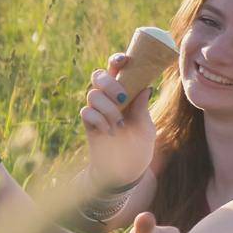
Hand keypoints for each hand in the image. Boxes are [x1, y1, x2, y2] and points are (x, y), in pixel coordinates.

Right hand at [81, 52, 155, 188]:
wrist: (124, 173)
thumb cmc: (138, 150)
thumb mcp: (145, 128)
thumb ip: (142, 108)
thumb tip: (145, 87)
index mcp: (126, 95)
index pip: (118, 70)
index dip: (118, 60)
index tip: (125, 59)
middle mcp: (109, 99)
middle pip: (99, 75)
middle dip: (110, 83)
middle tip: (122, 98)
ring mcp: (97, 111)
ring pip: (92, 94)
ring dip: (107, 108)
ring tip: (117, 124)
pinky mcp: (88, 124)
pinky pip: (87, 112)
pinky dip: (99, 120)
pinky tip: (108, 132)